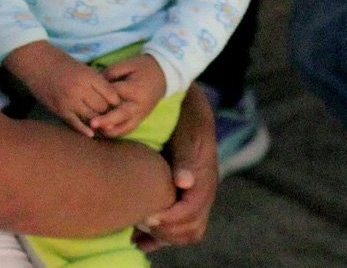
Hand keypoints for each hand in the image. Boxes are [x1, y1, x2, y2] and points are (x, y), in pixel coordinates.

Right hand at [4, 42, 120, 136]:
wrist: (37, 63)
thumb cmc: (62, 63)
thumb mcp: (83, 67)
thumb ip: (96, 81)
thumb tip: (111, 95)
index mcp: (89, 76)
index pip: (111, 94)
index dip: (116, 101)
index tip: (118, 104)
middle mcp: (81, 89)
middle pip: (102, 107)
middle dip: (107, 111)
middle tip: (111, 115)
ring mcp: (69, 101)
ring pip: (91, 117)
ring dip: (97, 120)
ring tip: (102, 123)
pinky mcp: (59, 110)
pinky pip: (75, 124)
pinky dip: (84, 130)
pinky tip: (91, 134)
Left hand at [93, 54, 164, 137]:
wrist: (164, 74)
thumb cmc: (143, 67)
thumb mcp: (128, 64)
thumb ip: (111, 72)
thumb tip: (95, 82)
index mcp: (135, 89)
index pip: (115, 95)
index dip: (101, 95)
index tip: (88, 96)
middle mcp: (139, 105)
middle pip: (121, 115)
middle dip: (105, 121)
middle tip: (91, 124)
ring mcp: (141, 114)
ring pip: (124, 128)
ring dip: (109, 130)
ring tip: (95, 129)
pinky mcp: (141, 119)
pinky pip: (128, 130)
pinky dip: (116, 132)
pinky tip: (104, 131)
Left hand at [136, 85, 216, 250]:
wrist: (187, 108)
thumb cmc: (183, 119)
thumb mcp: (186, 134)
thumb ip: (186, 159)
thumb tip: (185, 183)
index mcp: (205, 179)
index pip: (192, 212)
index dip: (170, 219)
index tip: (148, 216)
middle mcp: (204, 192)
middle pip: (192, 229)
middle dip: (167, 231)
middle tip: (142, 222)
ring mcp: (196, 197)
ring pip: (188, 232)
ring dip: (166, 235)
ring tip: (141, 229)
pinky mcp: (186, 198)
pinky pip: (181, 228)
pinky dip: (163, 236)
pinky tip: (141, 237)